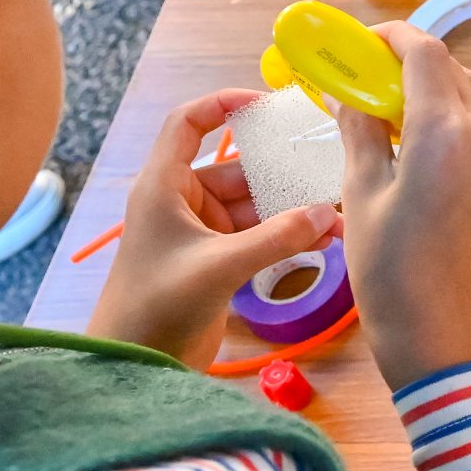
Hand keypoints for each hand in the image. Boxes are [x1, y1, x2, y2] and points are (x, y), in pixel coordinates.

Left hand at [89, 89, 339, 370]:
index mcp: (164, 186)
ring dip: (291, 212)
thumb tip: (325, 212)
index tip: (267, 104)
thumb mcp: (218, 267)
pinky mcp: (217, 260)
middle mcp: (182, 201)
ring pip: (255, 206)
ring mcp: (202, 232)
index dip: (223, 104)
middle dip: (282, 175)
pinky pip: (259, 235)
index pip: (188, 123)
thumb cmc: (157, 306)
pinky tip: (322, 242)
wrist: (135, 365)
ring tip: (335, 220)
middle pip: (239, 169)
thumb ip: (275, 238)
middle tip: (327, 175)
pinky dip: (286, 236)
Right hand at [335, 24, 470, 388]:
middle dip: (407, 62)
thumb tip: (351, 92)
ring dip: (431, 87)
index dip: (391, 38)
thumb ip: (360, 128)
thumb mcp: (361, 189)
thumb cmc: (389, 265)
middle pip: (450, 68)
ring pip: (469, 94)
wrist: (438, 324)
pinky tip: (417, 138)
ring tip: (387, 107)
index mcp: (446, 130)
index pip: (425, 52)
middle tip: (364, 75)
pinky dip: (451, 116)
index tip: (360, 44)